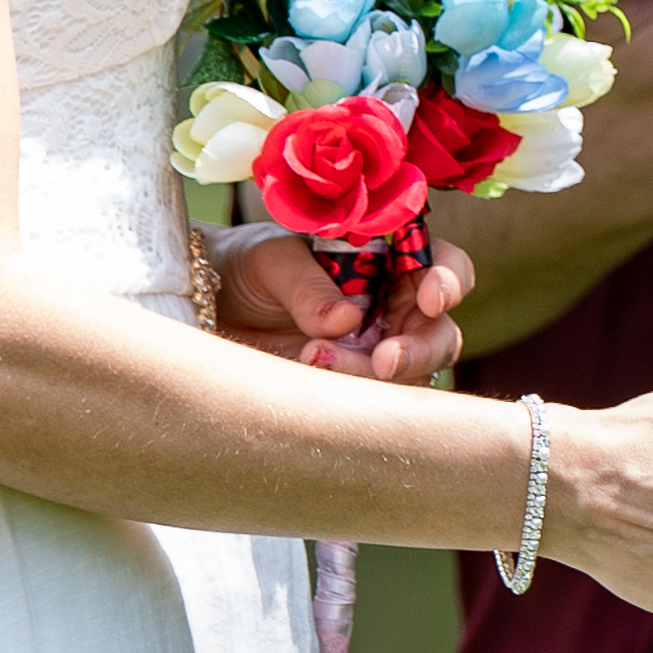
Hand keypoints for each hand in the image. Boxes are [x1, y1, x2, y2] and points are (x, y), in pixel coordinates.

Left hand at [212, 230, 477, 384]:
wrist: (203, 306)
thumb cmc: (244, 264)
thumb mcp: (270, 260)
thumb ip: (309, 286)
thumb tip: (346, 321)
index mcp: (388, 254)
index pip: (440, 263)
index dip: (449, 279)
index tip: (431, 298)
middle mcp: (391, 301)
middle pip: (438, 328)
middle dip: (420, 347)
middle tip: (384, 362)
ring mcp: (373, 346)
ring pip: (408, 370)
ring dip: (371, 373)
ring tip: (313, 358)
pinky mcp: (349, 382)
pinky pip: (372, 398)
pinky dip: (350, 393)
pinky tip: (308, 373)